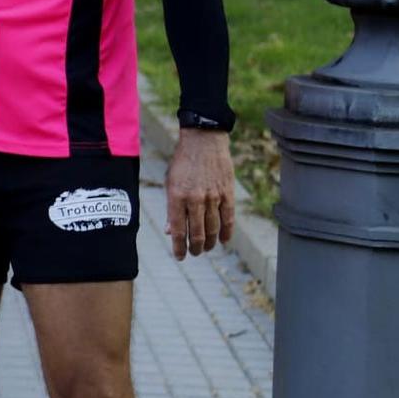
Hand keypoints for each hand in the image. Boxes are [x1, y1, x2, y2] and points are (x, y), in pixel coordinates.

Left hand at [164, 127, 233, 257]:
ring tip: (205, 249)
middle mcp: (195, 199)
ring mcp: (213, 197)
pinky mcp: (227, 193)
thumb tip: (171, 231)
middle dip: (195, 247)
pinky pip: (228, 218)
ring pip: (212, 228)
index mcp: (176, 197)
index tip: (179, 256)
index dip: (179, 247)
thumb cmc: (183, 163)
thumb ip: (171, 208)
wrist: (204, 141)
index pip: (177, 230)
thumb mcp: (170, 183)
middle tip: (194, 253)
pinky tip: (224, 241)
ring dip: (209, 242)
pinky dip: (227, 232)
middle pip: (196, 233)